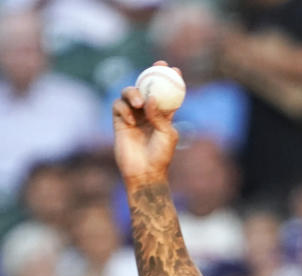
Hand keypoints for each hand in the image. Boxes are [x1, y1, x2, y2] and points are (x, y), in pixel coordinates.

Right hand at [112, 61, 180, 185]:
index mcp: (164, 115)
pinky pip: (118, 106)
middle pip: (146, 87)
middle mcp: (148, 113)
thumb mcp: (167, 134)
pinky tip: (130, 121)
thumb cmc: (160, 155)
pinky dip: (124, 109)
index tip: (173, 69)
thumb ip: (160, 115)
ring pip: (129, 93)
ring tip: (139, 104)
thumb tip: (151, 98)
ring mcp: (133, 116)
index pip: (167, 94)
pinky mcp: (119, 121)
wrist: (144, 172)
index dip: (170, 80)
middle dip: (150, 74)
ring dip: (133, 93)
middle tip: (156, 67)